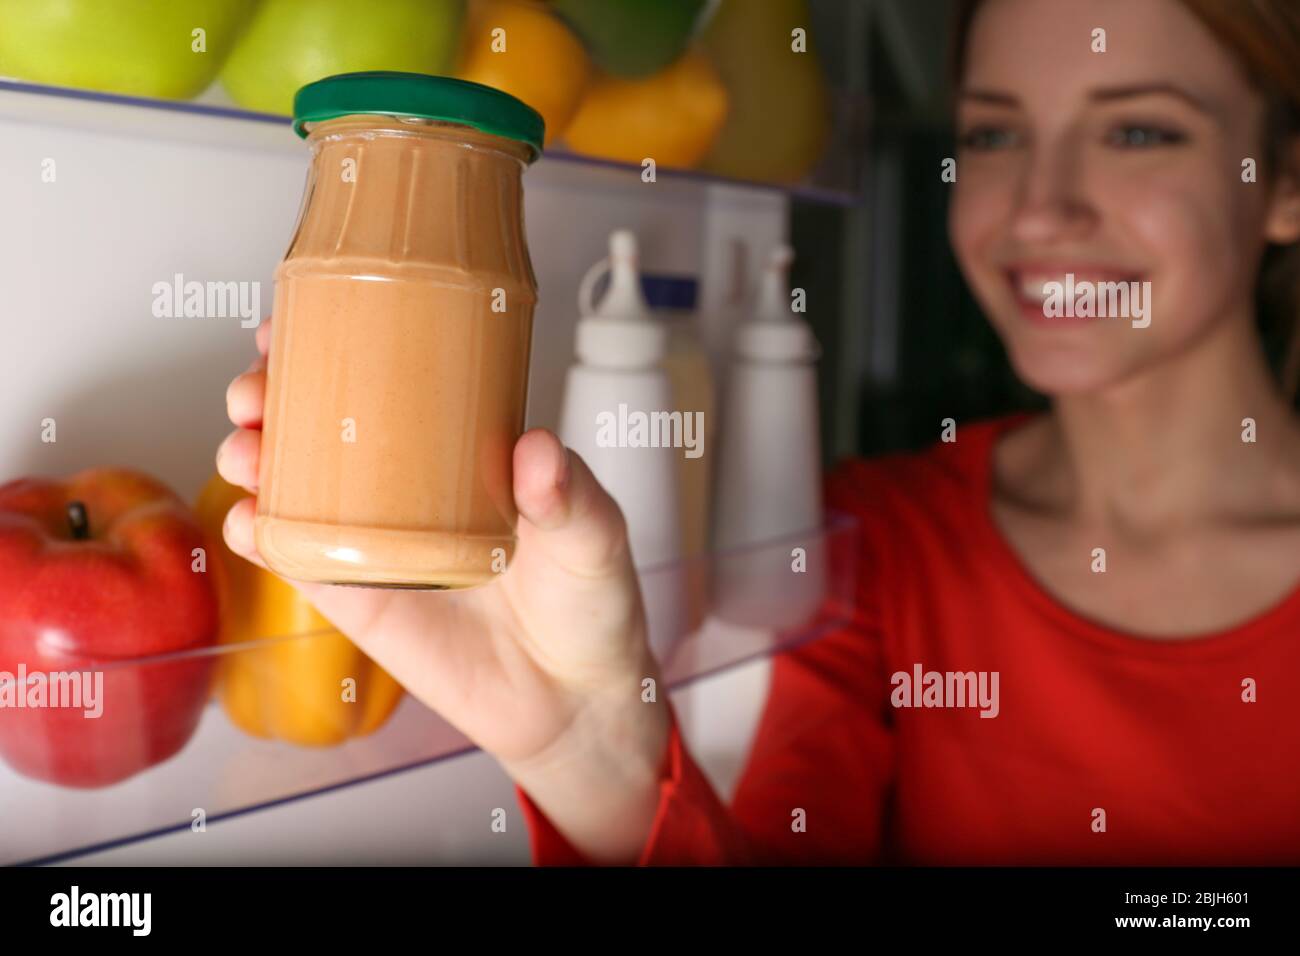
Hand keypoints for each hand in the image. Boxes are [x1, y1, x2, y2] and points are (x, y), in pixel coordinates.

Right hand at [217, 319, 669, 861]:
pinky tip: (250, 520)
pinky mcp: (357, 599)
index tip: (297, 318)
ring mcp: (375, 539)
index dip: (335, 344)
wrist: (572, 699)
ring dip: (254, 456)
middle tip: (257, 389)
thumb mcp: (594, 536)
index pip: (390, 380)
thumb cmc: (589, 601)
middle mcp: (408, 485)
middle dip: (273, 396)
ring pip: (295, 484)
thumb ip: (568, 496)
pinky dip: (263, 536)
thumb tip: (536, 449)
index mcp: (460, 448)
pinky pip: (298, 560)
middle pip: (322, 424)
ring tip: (247, 447)